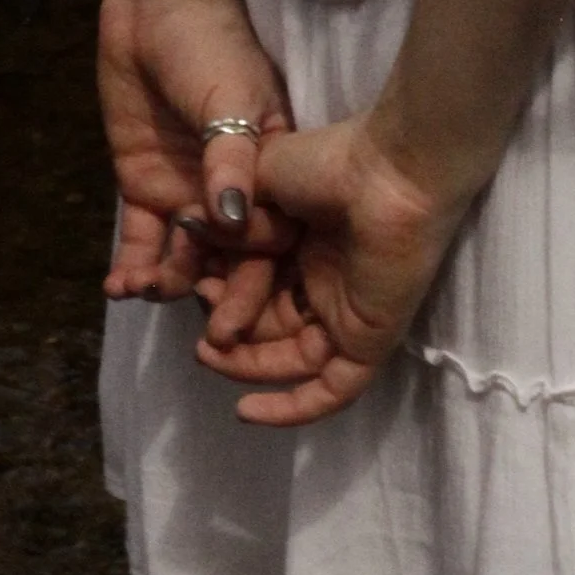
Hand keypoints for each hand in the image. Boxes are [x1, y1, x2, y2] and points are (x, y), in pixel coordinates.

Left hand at [96, 0, 291, 302]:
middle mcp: (232, 195)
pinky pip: (142, 240)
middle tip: (201, 337)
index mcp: (271, 175)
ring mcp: (187, 194)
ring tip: (143, 292)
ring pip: (185, 257)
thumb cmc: (210, 44)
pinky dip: (132, 266)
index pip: (270, 240)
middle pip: (230, 261)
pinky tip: (117, 287)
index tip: (240, 316)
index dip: (257, 279)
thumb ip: (232, 161)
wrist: (153, 6)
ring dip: (168, 282)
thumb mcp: (232, 98)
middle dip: (217, 299)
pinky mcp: (145, 188)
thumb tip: (236, 222)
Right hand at [196, 110, 472, 423]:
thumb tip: (186, 233)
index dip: (220, 292)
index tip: (191, 285)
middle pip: (268, 327)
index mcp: (302, 244)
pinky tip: (247, 413)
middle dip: (229, 330)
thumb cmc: (326, 162)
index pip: (252, 286)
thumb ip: (222, 214)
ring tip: (209, 354)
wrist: (387, 172)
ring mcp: (347, 316)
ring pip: (292, 361)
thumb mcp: (256, 180)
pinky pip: (331, 391)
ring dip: (247, 367)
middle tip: (204, 324)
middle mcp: (324, 283)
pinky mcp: (368, 343)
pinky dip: (290, 408)